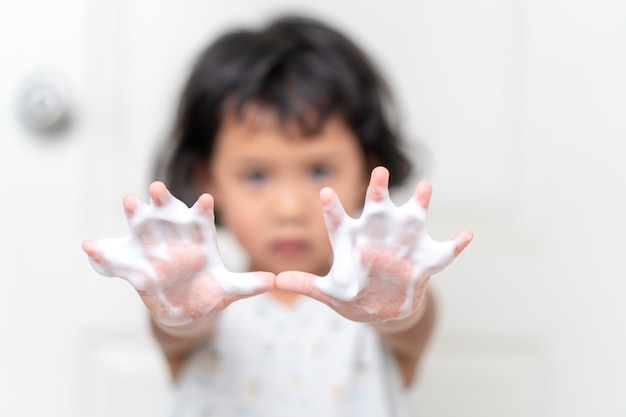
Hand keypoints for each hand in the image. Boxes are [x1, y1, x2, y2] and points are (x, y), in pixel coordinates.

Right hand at [82, 182, 274, 325]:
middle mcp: (175, 235)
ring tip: (129, 200)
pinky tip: (89, 246)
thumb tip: (273, 282)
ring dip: (135, 212)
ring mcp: (152, 246)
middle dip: (164, 199)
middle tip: (159, 188)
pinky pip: (116, 257)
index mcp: (200, 238)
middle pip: (169, 212)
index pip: (202, 219)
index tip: (207, 200)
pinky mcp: (133, 262)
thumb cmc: (210, 292)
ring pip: (142, 225)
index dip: (204, 209)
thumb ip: (247, 285)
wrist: (187, 308)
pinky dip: (102, 252)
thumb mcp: (228, 290)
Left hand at [276, 166, 472, 322]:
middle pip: (377, 208)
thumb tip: (277, 281)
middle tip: (379, 171)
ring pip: (412, 218)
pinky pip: (444, 252)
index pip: (339, 221)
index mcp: (351, 240)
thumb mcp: (330, 292)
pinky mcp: (424, 260)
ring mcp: (402, 245)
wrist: (382, 307)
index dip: (332, 208)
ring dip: (420, 202)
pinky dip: (457, 245)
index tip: (325, 192)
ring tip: (426, 186)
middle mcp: (377, 234)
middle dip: (378, 190)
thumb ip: (306, 286)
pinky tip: (468, 234)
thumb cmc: (353, 295)